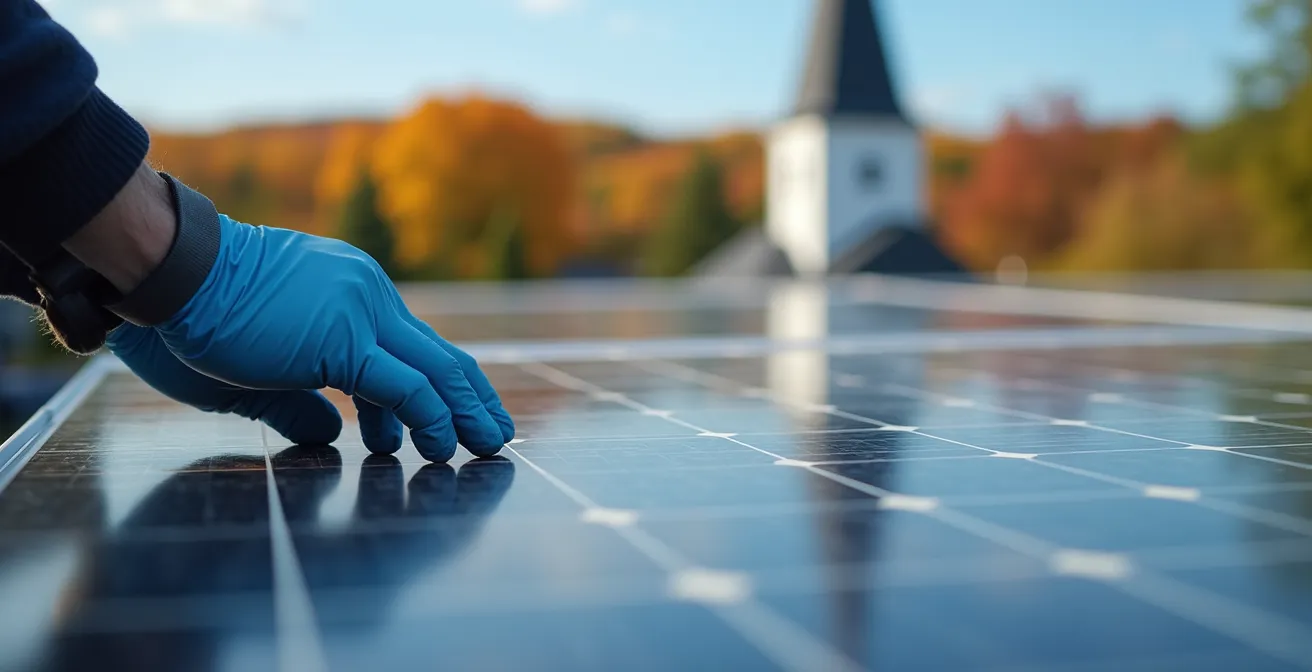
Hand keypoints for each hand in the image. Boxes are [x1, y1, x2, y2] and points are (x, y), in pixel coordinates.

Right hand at [153, 215, 513, 462]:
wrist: (164, 275)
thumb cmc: (192, 323)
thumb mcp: (257, 377)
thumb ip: (300, 404)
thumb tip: (332, 435)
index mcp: (351, 295)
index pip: (412, 348)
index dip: (441, 390)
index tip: (449, 426)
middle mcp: (367, 297)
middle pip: (440, 357)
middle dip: (472, 402)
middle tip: (493, 436)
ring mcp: (360, 314)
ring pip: (436, 370)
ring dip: (465, 413)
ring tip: (486, 448)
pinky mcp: (344, 342)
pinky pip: (405, 387)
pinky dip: (432, 419)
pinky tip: (441, 447)